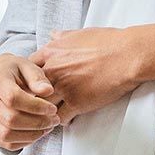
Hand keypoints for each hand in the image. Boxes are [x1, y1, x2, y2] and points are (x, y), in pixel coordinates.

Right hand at [0, 53, 63, 150]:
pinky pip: (4, 143)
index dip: (36, 107)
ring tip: (47, 127)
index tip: (52, 109)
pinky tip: (36, 133)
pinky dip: (23, 142)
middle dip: (37, 123)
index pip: (13, 99)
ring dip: (32, 135)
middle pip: (10, 120)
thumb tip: (48, 91)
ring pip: (7, 135)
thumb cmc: (14, 71)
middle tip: (53, 120)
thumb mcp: (28, 66)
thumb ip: (38, 78)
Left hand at [28, 26, 145, 124]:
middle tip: (35, 105)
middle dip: (33, 98)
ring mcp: (64, 88)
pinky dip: (61, 120)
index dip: (28, 80)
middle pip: (31, 90)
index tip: (33, 86)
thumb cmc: (107, 42)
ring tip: (48, 116)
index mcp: (50, 53)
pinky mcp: (77, 103)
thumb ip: (62, 37)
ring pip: (43, 106)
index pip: (27, 70)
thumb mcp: (79, 33)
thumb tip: (53, 34)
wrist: (127, 55)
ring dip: (45, 112)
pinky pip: (60, 118)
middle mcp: (53, 70)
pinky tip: (64, 120)